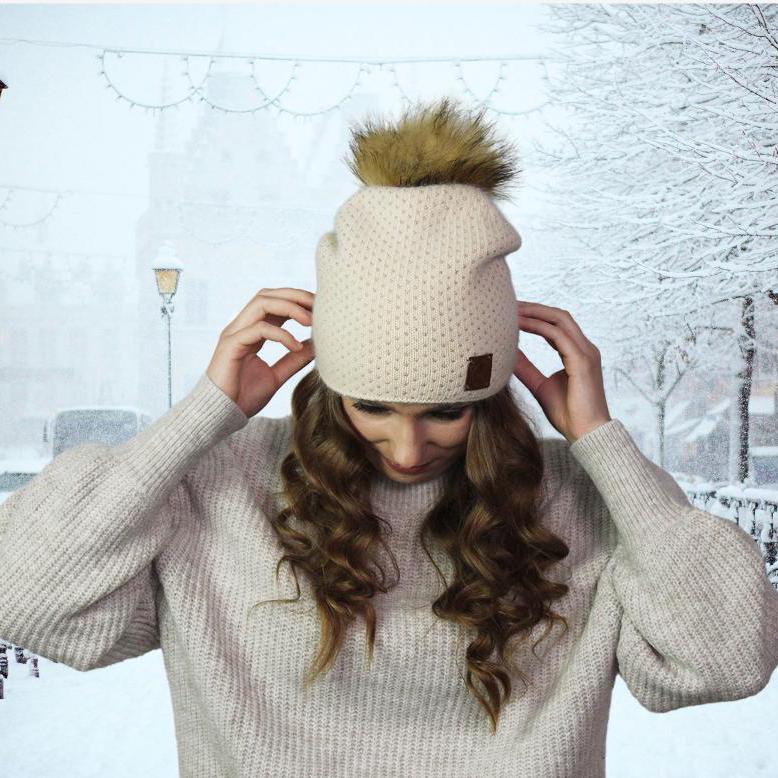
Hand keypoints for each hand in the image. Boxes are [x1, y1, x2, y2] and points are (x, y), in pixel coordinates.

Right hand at [206, 287, 315, 416]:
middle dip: (295, 295)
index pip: (273, 303)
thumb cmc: (243, 398)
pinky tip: (297, 346)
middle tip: (319, 305)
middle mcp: (241, 328)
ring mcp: (234, 334)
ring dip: (290, 307)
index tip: (320, 309)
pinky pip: (259, 329)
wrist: (219, 417)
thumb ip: (294, 360)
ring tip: (311, 321)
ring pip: (262, 303)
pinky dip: (281, 334)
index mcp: (250, 332)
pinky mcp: (231, 345)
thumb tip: (316, 346)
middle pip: (268, 295)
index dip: (297, 301)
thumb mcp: (276, 376)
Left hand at [513, 300, 611, 443]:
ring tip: (513, 311)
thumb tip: (507, 354)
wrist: (586, 434)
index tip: (513, 312)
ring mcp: (586, 353)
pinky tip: (520, 326)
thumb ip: (526, 368)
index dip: (536, 315)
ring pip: (560, 320)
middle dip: (534, 308)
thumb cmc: (568, 414)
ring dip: (535, 313)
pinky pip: (559, 336)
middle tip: (510, 304)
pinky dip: (538, 327)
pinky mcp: (583, 362)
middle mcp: (585, 349)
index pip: (557, 325)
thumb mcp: (540, 386)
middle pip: (559, 316)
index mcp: (578, 353)